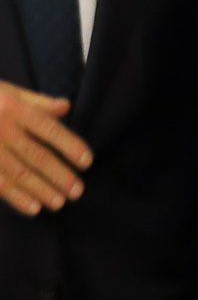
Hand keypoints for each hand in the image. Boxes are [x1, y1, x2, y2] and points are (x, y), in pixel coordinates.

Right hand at [0, 80, 91, 215]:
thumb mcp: (7, 91)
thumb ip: (37, 102)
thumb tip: (66, 107)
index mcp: (13, 108)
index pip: (48, 129)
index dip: (69, 146)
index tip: (87, 162)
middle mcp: (1, 129)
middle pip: (36, 155)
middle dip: (59, 175)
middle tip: (77, 191)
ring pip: (18, 172)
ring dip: (41, 190)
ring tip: (59, 203)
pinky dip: (16, 197)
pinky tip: (32, 208)